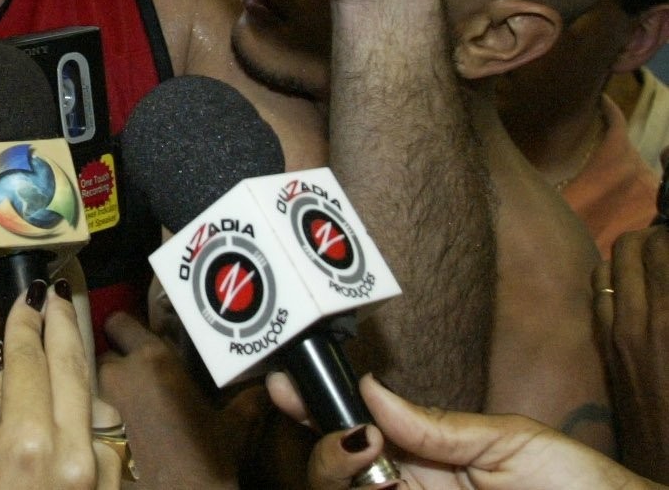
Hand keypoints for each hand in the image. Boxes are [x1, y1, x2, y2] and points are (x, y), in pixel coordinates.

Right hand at [0, 281, 117, 489]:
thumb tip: (8, 368)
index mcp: (26, 444)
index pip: (28, 362)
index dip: (24, 324)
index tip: (25, 297)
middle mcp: (73, 453)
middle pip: (71, 367)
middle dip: (62, 323)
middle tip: (54, 293)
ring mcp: (100, 473)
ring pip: (98, 401)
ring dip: (77, 374)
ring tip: (60, 352)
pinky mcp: (114, 489)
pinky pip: (108, 437)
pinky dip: (91, 418)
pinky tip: (73, 412)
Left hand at [99, 311, 237, 487]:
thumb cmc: (209, 454)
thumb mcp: (235, 423)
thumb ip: (250, 397)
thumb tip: (269, 385)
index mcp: (153, 359)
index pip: (119, 321)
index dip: (128, 326)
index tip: (142, 332)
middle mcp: (125, 372)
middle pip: (108, 347)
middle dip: (121, 352)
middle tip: (145, 363)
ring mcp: (112, 398)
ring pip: (103, 373)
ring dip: (117, 376)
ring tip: (141, 387)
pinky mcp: (108, 423)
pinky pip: (105, 398)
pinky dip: (116, 398)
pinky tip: (137, 409)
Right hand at [276, 373, 653, 489]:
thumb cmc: (577, 484)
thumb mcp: (510, 441)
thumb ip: (438, 425)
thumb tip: (370, 389)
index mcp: (424, 458)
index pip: (352, 432)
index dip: (314, 409)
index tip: (287, 385)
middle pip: (331, 475)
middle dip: (323, 451)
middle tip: (355, 437)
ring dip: (339, 476)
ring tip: (377, 469)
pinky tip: (384, 489)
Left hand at [598, 225, 668, 479]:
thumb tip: (664, 268)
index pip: (664, 243)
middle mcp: (643, 317)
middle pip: (635, 244)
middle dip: (657, 238)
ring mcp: (620, 332)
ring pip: (612, 263)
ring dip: (635, 255)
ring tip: (657, 261)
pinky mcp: (609, 350)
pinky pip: (599, 294)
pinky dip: (615, 280)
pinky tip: (635, 289)